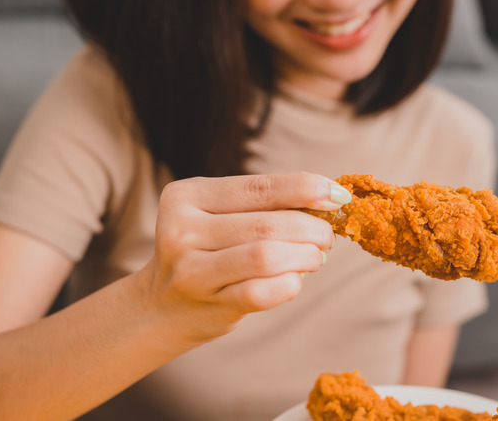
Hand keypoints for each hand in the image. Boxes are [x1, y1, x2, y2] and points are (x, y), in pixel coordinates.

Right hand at [140, 172, 350, 344]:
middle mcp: (182, 230)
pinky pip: (264, 292)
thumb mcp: (218, 217)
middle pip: (268, 224)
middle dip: (312, 229)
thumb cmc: (205, 253)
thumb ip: (262, 204)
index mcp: (186, 196)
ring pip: (267, 257)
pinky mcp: (208, 305)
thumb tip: (327, 195)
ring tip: (315, 257)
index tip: (337, 195)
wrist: (160, 308)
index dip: (305, 189)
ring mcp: (191, 271)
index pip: (259, 188)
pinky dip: (290, 284)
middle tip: (326, 236)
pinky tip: (295, 280)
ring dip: (306, 256)